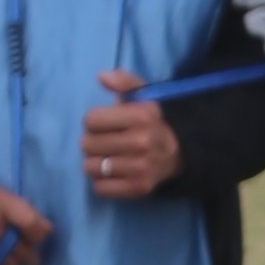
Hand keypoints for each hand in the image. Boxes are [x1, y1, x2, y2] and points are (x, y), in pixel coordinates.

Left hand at [82, 78, 182, 199]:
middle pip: (87, 144)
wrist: (177, 154)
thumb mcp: (141, 96)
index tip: (105, 124)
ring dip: (95, 163)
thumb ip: (123, 82)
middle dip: (92, 143)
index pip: (91, 120)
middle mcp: (141, 142)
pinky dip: (101, 182)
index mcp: (140, 116)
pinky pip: (100, 187)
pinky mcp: (138, 188)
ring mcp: (140, 168)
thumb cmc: (150, 122)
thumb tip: (102, 77)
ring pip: (91, 167)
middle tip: (105, 143)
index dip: (94, 122)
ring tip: (107, 158)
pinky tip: (112, 173)